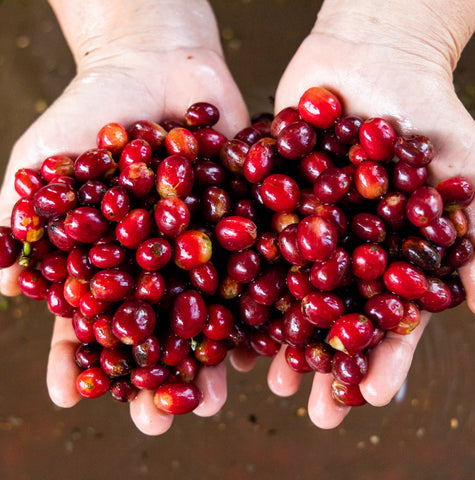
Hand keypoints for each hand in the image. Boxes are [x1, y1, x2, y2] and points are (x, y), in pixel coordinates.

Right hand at [0, 0, 248, 434]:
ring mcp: (209, 247)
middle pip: (160, 330)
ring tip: (215, 400)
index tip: (74, 397)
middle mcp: (164, 264)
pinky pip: (258, 269)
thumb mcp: (44, 165)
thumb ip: (24, 221)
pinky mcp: (249, 223)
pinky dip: (260, 304)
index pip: (93, 320)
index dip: (82, 358)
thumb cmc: (88, 114)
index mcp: (114, 260)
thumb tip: (6, 287)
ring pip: (213, 314)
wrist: (152, 66)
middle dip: (158, 374)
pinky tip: (260, 343)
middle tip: (160, 423)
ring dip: (212, 356)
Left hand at [231, 1, 474, 427]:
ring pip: (282, 288)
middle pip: (329, 315)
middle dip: (319, 358)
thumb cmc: (430, 115)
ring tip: (257, 372)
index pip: (388, 319)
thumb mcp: (467, 173)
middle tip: (304, 406)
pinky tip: (221, 306)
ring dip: (272, 329)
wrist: (376, 60)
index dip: (382, 358)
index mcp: (386, 257)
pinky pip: (246, 241)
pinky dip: (234, 271)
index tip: (368, 400)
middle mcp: (339, 251)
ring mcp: (298, 227)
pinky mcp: (263, 198)